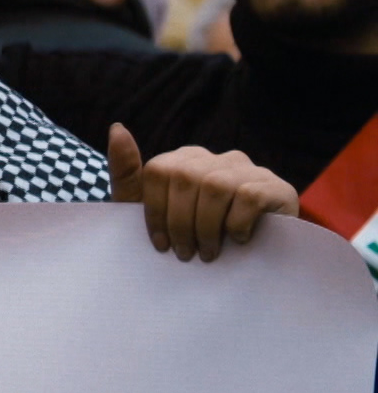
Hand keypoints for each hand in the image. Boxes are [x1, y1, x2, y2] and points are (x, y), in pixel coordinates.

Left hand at [108, 123, 297, 261]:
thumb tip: (117, 128)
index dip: (155, 211)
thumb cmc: (193, 235)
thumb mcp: (151, 211)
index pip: (158, 171)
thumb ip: (128, 173)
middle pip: (184, 178)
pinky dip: (237, 223)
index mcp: (186, 160)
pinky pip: (249, 195)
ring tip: (208, 253)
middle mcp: (217, 158)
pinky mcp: (276, 187)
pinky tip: (238, 240)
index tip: (160, 244)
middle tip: (185, 254)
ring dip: (206, 226)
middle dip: (179, 223)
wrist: (252, 265)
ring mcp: (248, 170)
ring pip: (215, 186)